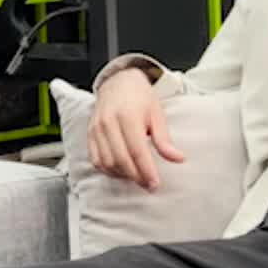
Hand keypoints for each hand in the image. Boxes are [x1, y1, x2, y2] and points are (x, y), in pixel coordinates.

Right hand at [87, 68, 185, 191]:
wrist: (118, 82)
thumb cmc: (139, 97)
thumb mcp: (157, 114)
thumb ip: (164, 139)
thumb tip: (177, 158)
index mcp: (127, 116)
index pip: (137, 151)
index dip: (146, 171)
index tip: (155, 184)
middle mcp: (108, 123)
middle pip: (121, 159)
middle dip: (136, 177)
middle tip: (148, 185)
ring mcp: (96, 129)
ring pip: (107, 162)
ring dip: (122, 175)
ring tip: (137, 177)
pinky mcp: (90, 134)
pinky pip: (95, 159)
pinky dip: (108, 170)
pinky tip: (121, 171)